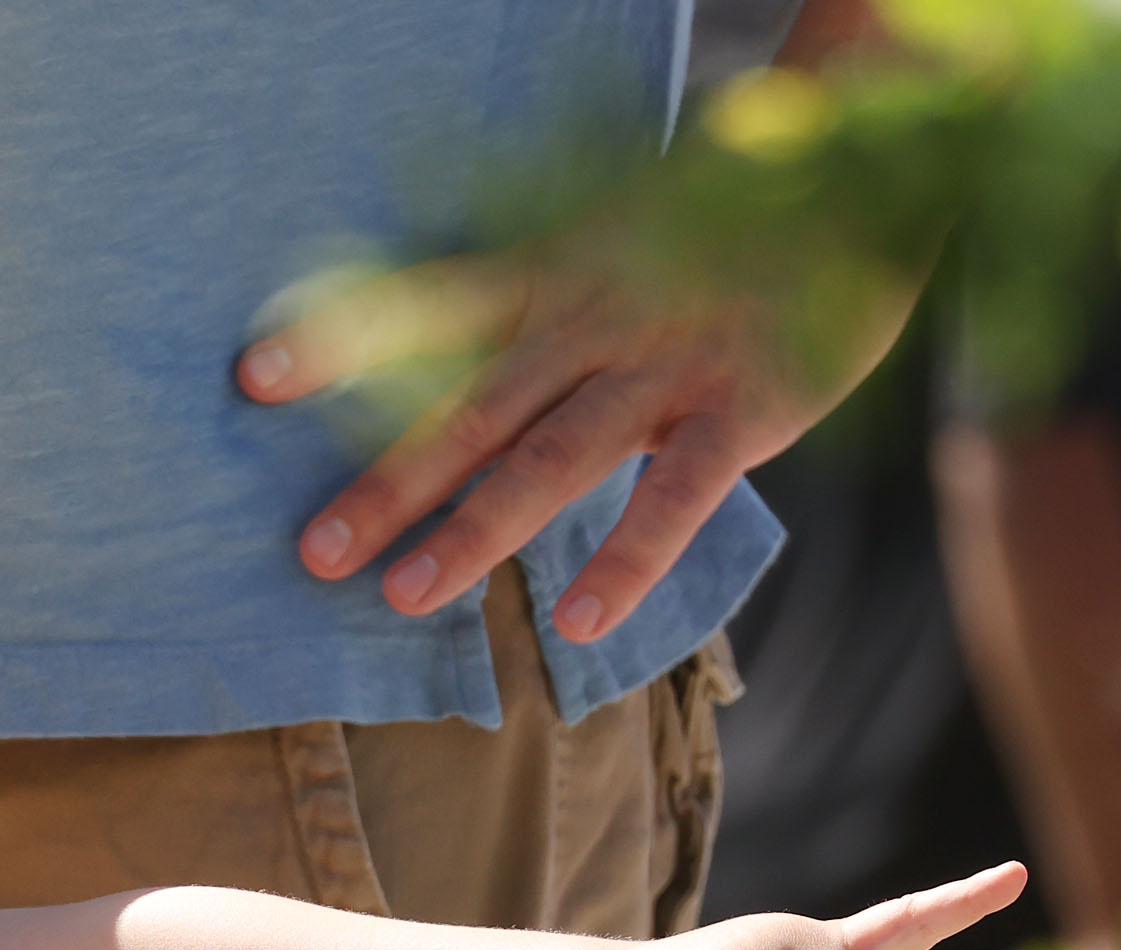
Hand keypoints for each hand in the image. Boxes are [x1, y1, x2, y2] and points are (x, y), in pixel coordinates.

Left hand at [237, 226, 916, 636]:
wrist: (867, 160)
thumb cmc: (731, 214)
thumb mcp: (618, 232)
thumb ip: (550, 296)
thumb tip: (473, 364)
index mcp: (558, 274)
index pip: (428, 304)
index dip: (340, 338)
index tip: (252, 378)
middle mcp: (595, 320)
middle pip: (468, 411)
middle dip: (386, 486)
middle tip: (312, 554)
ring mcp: (667, 367)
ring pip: (550, 460)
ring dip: (473, 531)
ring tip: (404, 595)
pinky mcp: (744, 407)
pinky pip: (674, 497)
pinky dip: (626, 561)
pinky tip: (574, 619)